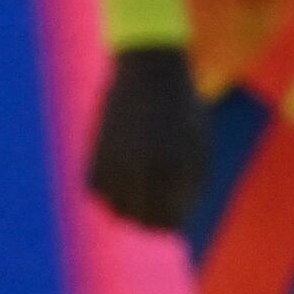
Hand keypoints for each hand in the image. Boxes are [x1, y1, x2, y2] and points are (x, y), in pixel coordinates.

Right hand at [83, 45, 205, 232]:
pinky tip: (121, 167)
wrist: (150, 70)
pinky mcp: (94, 153)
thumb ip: (191, 189)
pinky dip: (108, 185)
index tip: (173, 217)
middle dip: (150, 219)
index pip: (169, 222)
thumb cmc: (183, 112)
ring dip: (128, 203)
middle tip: (155, 206)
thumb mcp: (200, 150)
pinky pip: (97, 190)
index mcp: (176, 171)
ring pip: (115, 209)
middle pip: (140, 221)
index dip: (172, 223)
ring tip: (139, 182)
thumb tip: (176, 224)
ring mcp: (115, 163)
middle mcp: (142, 171)